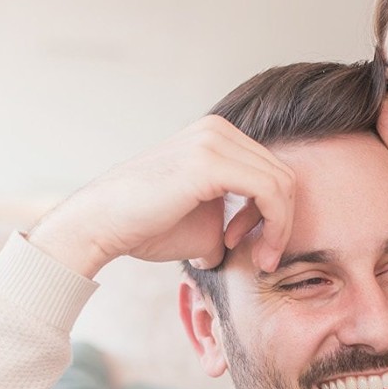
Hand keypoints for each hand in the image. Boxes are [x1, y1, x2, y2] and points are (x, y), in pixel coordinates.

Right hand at [28, 116, 293, 278]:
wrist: (103, 225)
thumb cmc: (149, 227)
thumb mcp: (207, 224)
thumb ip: (239, 223)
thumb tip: (261, 247)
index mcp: (218, 137)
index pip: (273, 173)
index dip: (276, 216)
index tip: (254, 247)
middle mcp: (219, 130)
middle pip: (283, 176)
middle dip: (282, 223)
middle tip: (264, 258)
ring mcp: (214, 140)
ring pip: (282, 184)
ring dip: (279, 228)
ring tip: (259, 258)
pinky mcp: (211, 161)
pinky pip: (269, 191)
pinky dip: (273, 225)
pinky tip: (244, 246)